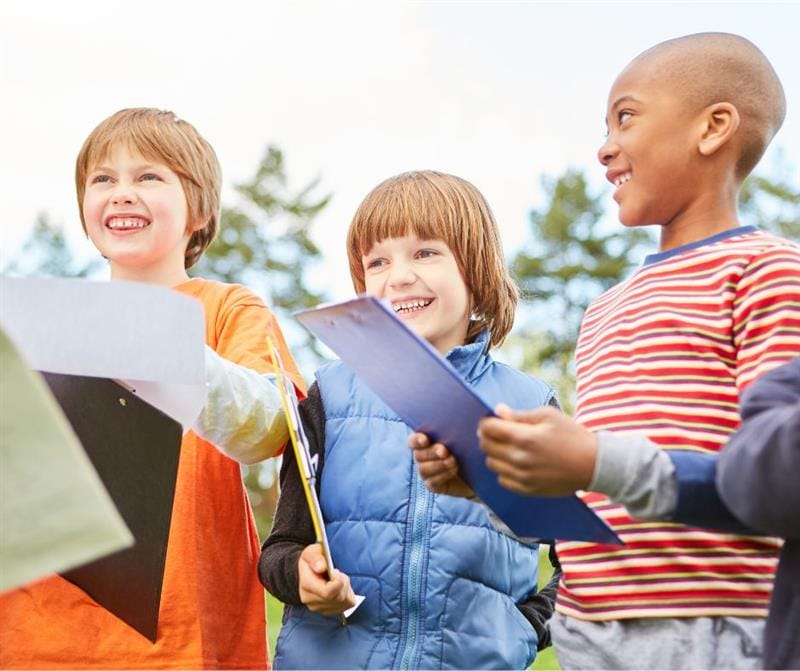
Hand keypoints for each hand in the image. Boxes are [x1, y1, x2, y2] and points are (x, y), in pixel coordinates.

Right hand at [297, 544, 355, 615]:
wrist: (309, 571)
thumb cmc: (312, 560)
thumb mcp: (312, 553)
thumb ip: (316, 558)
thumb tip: (321, 567)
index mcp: (306, 585)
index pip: (327, 592)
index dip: (338, 581)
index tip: (335, 571)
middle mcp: (310, 601)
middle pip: (338, 597)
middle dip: (343, 582)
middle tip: (337, 572)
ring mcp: (319, 608)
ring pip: (344, 601)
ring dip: (346, 588)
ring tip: (338, 579)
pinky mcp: (329, 611)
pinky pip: (347, 604)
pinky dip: (348, 594)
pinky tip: (340, 587)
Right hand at [408, 432, 474, 497]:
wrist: (477, 472)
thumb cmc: (468, 449)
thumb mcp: (462, 438)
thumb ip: (453, 432)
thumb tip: (453, 421)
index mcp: (425, 442)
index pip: (413, 440)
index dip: (416, 440)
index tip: (425, 440)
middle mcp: (422, 457)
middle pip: (419, 455)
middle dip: (431, 452)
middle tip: (444, 451)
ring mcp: (427, 472)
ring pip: (423, 469)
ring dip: (438, 465)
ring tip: (453, 462)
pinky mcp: (433, 485)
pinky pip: (432, 482)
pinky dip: (442, 476)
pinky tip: (453, 471)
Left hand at [478, 405, 597, 496]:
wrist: (593, 465)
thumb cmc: (572, 435)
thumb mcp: (548, 416)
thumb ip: (520, 415)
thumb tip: (499, 411)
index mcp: (524, 437)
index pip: (488, 428)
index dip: (486, 422)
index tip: (491, 420)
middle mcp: (519, 459)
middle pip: (486, 446)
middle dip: (487, 436)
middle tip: (499, 432)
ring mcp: (522, 476)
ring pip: (491, 463)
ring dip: (494, 453)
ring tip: (508, 447)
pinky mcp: (527, 489)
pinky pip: (502, 480)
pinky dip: (504, 470)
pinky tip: (515, 463)